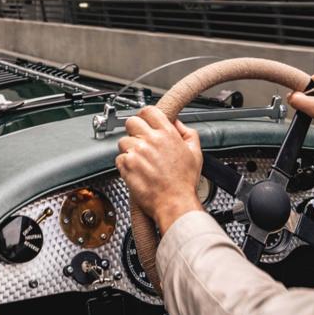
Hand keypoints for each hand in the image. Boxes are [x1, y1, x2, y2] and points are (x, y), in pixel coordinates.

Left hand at [116, 106, 203, 234]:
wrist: (174, 203)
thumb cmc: (184, 182)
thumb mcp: (195, 152)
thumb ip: (187, 133)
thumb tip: (177, 123)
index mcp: (167, 134)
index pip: (148, 111)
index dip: (146, 116)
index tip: (146, 122)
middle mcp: (150, 141)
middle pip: (131, 122)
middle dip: (134, 130)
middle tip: (140, 140)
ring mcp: (137, 152)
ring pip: (123, 141)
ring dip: (129, 149)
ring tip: (140, 160)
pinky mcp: (127, 166)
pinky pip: (119, 158)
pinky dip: (125, 164)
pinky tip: (137, 170)